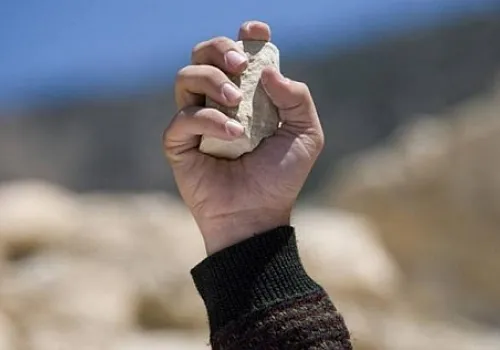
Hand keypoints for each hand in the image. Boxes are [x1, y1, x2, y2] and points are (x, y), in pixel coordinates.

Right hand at [163, 21, 323, 254]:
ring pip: (186, 77)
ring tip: (237, 103)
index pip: (238, 55)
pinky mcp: (179, 143)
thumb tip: (269, 70)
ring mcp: (196, 121)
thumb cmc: (281, 177)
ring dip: (212, 81)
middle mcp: (219, 103)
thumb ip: (297, 97)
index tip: (255, 31)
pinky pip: (182, 118)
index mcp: (248, 97)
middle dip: (221, 50)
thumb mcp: (305, 134)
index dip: (246, 37)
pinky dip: (208, 120)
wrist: (258, 215)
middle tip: (241, 66)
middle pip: (204, 55)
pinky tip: (234, 135)